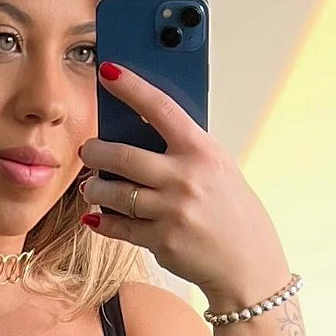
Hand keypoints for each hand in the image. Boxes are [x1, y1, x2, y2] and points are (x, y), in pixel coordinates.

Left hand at [79, 62, 289, 314]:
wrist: (247, 264)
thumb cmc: (231, 212)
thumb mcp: (217, 168)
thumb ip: (184, 150)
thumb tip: (139, 130)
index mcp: (202, 151)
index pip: (159, 108)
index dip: (130, 87)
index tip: (107, 72)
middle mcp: (186, 178)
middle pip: (123, 155)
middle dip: (95, 152)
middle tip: (87, 151)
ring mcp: (172, 211)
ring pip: (114, 193)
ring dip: (95, 188)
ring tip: (92, 186)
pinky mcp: (162, 241)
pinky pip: (120, 227)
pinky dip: (103, 221)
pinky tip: (96, 216)